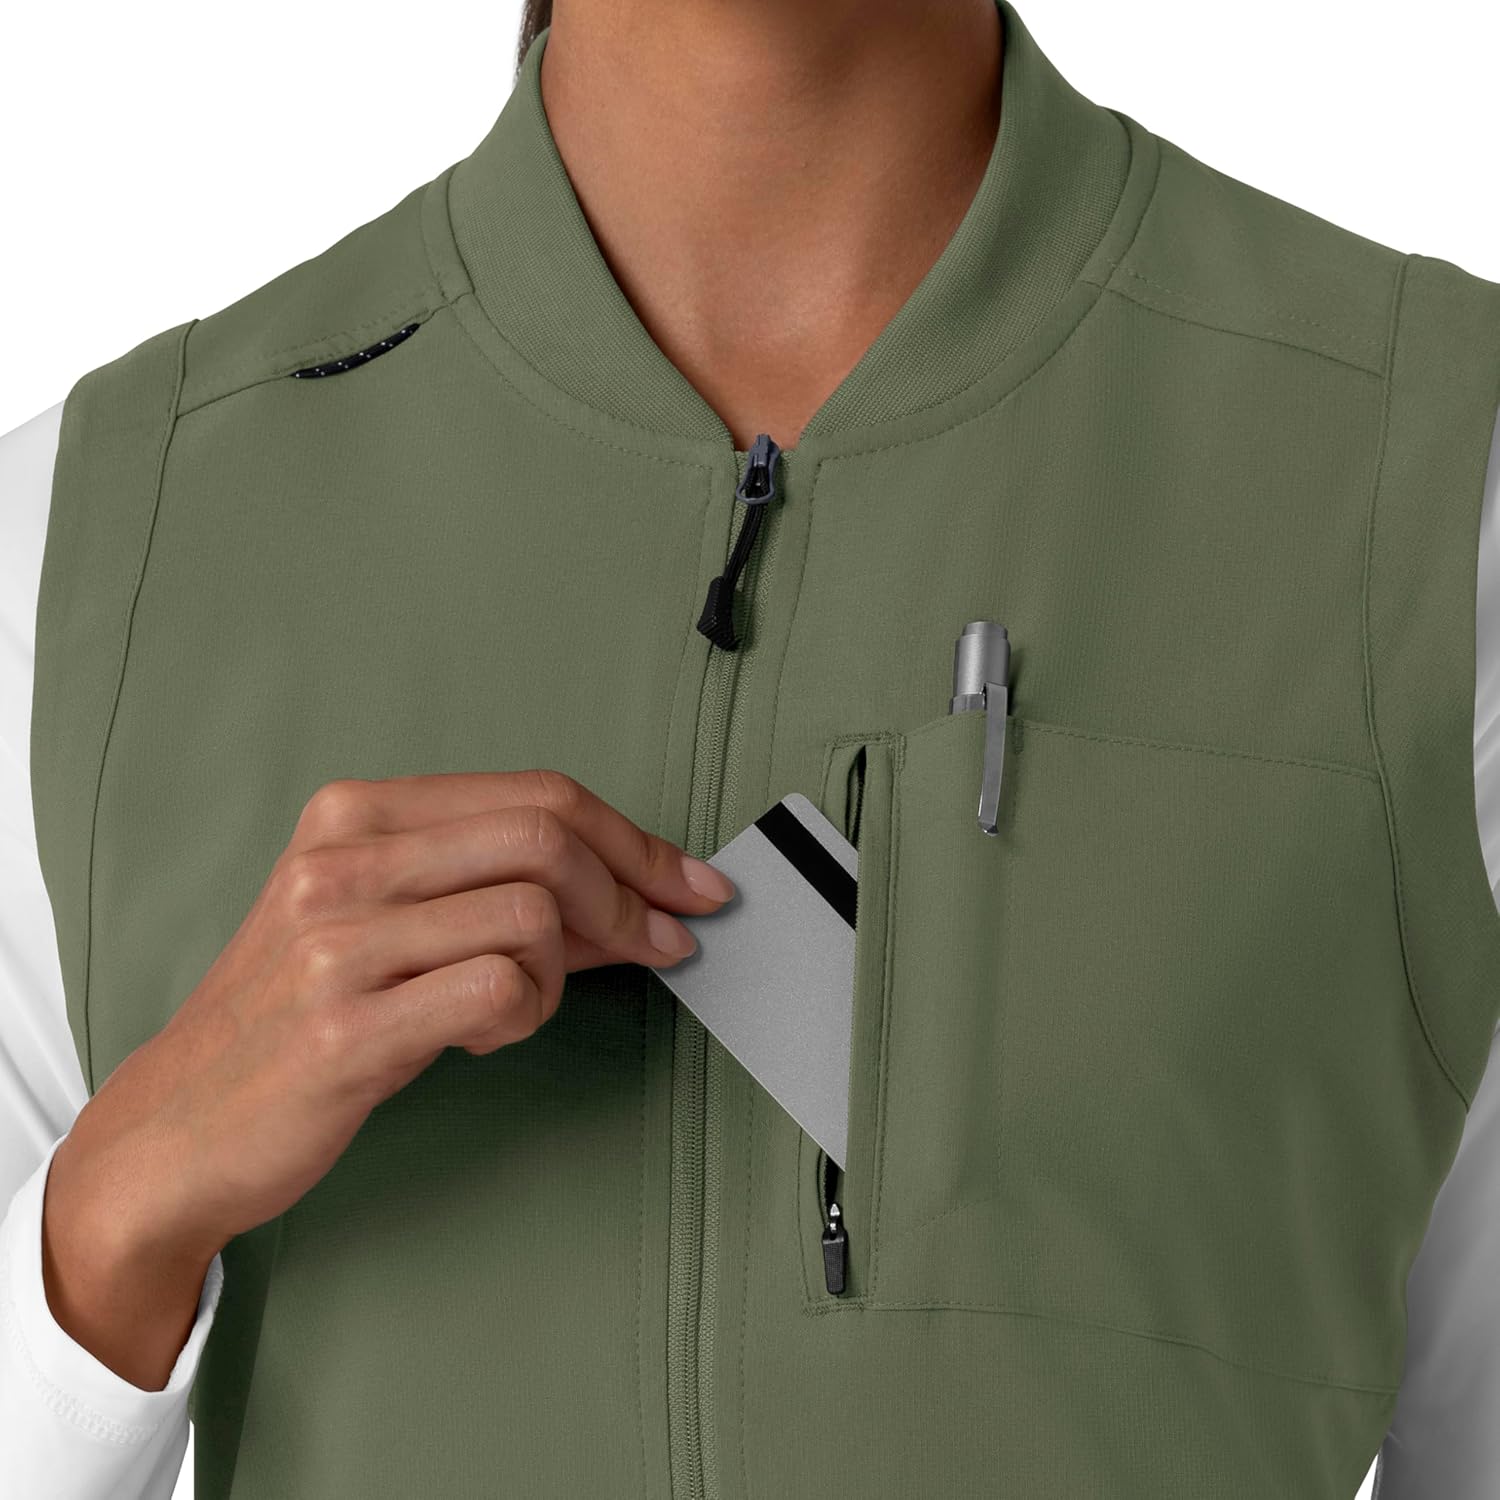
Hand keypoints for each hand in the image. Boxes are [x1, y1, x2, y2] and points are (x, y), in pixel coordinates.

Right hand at [41, 769, 733, 1387]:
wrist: (177, 1128)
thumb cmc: (298, 1022)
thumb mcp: (390, 930)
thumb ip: (496, 896)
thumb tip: (636, 896)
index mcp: (356, 816)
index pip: (536, 794)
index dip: (634, 839)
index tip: (689, 883)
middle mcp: (342, 861)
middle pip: (547, 835)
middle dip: (632, 894)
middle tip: (664, 944)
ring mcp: (337, 942)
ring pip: (532, 912)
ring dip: (562, 971)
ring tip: (517, 1007)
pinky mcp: (343, 1027)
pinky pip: (499, 988)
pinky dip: (524, 1013)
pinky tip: (485, 1035)